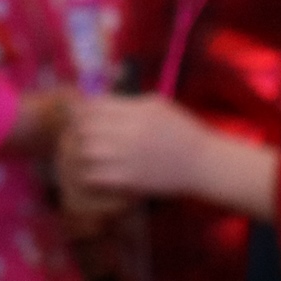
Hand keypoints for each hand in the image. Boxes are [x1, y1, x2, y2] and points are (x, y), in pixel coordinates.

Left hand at [60, 95, 218, 203]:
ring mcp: (129, 157)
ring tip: (82, 154)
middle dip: (78, 130)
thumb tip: (100, 101)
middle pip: (86, 127)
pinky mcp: (130, 179)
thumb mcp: (158, 106)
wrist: (203, 164)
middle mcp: (131, 132)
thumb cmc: (182, 131)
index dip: (82, 110)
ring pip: (86, 151)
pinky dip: (88, 173)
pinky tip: (91, 172)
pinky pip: (96, 176)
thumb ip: (129, 102)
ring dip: (80, 152)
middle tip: (77, 135)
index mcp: (137, 111)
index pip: (95, 106)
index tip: (80, 116)